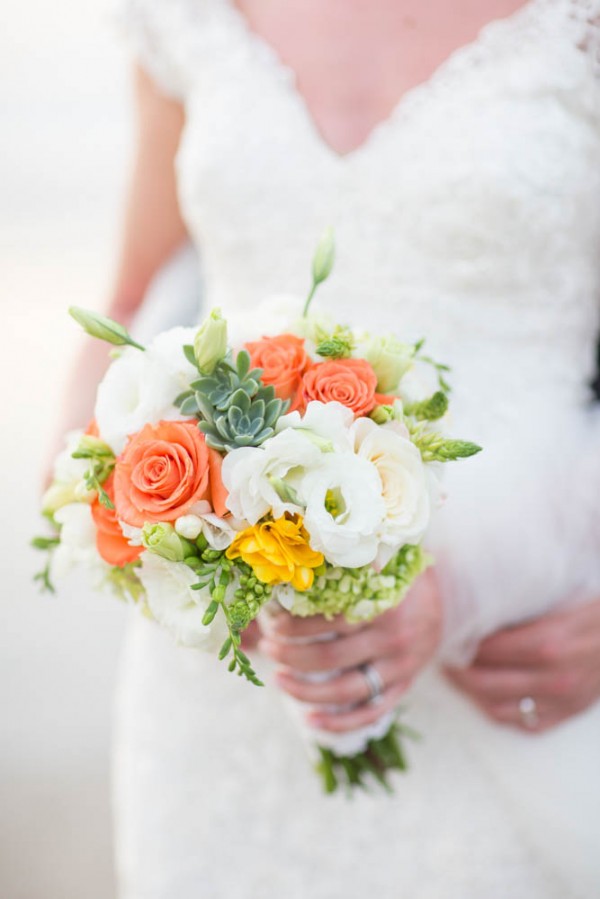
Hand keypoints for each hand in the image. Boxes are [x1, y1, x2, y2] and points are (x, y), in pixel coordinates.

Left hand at [258, 569, 441, 732]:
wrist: (449, 599)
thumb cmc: (402, 575)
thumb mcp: (384, 558)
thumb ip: (350, 563)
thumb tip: (300, 559)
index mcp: (385, 605)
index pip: (329, 620)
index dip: (294, 624)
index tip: (271, 621)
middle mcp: (393, 639)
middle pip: (330, 658)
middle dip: (290, 655)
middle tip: (267, 646)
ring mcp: (400, 668)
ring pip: (345, 690)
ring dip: (304, 690)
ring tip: (278, 679)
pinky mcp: (403, 687)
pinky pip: (370, 713)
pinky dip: (339, 724)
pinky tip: (310, 722)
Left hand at [445, 598, 599, 731]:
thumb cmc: (595, 610)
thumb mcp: (562, 597)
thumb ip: (522, 602)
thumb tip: (480, 598)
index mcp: (549, 643)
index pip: (486, 649)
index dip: (461, 641)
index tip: (447, 631)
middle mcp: (554, 677)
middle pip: (484, 683)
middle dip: (457, 670)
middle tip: (444, 656)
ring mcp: (562, 701)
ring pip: (497, 707)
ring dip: (471, 693)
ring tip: (458, 674)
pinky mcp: (569, 713)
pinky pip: (523, 723)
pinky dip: (498, 710)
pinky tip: (486, 694)